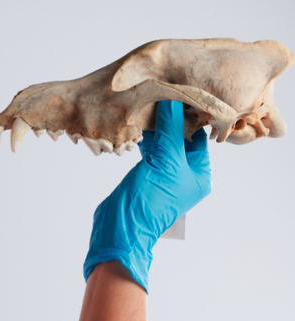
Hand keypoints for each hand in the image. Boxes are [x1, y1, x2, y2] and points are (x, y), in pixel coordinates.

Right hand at [83, 100, 211, 290]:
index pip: (199, 136)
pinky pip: (149, 151)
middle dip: (169, 119)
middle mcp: (185, 173)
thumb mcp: (165, 161)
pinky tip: (135, 127)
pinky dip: (144, 139)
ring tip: (144, 107)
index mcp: (200, 173)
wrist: (121, 227)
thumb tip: (173, 100)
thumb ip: (170, 129)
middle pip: (180, 138)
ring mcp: (164, 174)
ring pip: (163, 143)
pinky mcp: (145, 174)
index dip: (189, 115)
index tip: (176, 93)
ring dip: (154, 128)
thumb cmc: (149, 199)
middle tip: (157, 96)